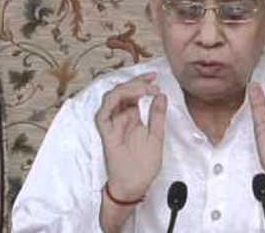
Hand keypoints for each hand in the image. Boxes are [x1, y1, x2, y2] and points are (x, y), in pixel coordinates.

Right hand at [95, 72, 166, 201]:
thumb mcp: (157, 136)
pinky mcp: (106, 134)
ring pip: (111, 98)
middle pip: (122, 91)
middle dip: (136, 81)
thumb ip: (157, 116)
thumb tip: (162, 95)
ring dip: (126, 90)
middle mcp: (120, 118)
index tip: (155, 77)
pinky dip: (111, 104)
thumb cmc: (144, 165)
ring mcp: (112, 125)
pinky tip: (124, 99)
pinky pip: (102, 115)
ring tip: (142, 90)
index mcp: (132, 117)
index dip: (142, 82)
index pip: (134, 93)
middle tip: (151, 81)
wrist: (135, 186)